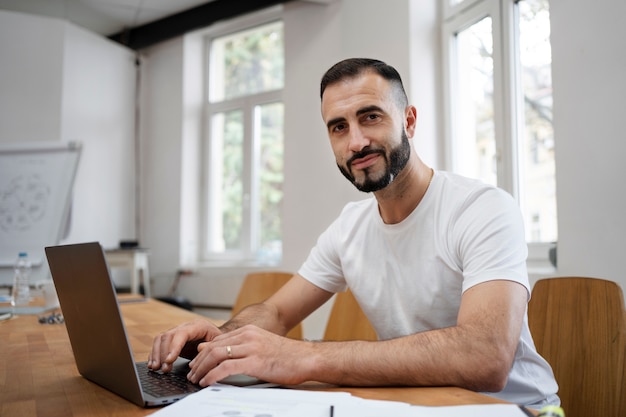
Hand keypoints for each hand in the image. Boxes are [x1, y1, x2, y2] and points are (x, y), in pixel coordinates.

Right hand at [148, 319, 221, 372]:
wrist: (217, 337)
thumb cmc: (218, 341)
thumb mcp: (219, 343)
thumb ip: (210, 346)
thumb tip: (200, 349)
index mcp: (197, 326)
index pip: (182, 334)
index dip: (174, 347)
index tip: (170, 360)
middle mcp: (184, 327)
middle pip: (168, 336)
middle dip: (163, 353)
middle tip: (163, 368)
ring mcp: (176, 332)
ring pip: (160, 339)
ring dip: (156, 354)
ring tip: (155, 368)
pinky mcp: (171, 340)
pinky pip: (158, 344)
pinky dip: (154, 354)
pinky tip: (153, 365)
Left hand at [187, 324, 309, 386]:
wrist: (307, 358)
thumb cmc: (287, 356)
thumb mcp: (262, 346)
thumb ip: (244, 348)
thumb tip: (224, 356)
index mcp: (249, 332)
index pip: (217, 340)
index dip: (203, 354)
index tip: (196, 364)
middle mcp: (248, 336)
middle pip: (213, 347)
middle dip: (198, 362)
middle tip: (191, 374)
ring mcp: (251, 348)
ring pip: (216, 355)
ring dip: (202, 369)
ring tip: (196, 380)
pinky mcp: (254, 362)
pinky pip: (226, 368)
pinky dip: (212, 375)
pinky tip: (207, 382)